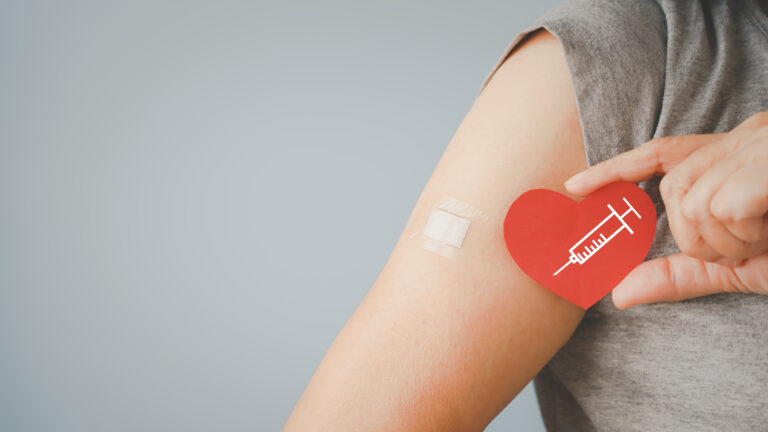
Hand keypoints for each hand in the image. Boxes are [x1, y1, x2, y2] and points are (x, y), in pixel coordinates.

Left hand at [564, 112, 767, 308]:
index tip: (572, 186)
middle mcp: (742, 141)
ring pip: (695, 203)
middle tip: (743, 250)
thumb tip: (618, 294)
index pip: (658, 153)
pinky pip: (723, 208)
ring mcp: (758, 146)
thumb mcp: (736, 265)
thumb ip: (680, 274)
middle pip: (672, 190)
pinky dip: (743, 235)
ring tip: (766, 238)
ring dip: (727, 241)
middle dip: (697, 237)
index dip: (614, 170)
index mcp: (731, 156)